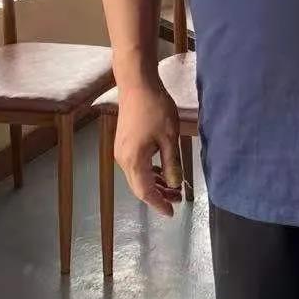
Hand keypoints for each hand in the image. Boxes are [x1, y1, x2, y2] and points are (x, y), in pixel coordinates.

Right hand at [115, 78, 183, 217]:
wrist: (137, 85)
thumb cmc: (155, 109)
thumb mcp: (169, 137)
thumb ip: (171, 163)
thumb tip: (174, 185)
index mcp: (133, 161)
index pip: (145, 191)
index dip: (158, 203)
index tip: (171, 212)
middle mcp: (123, 160)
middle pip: (139, 186)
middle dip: (158, 195)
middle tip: (177, 199)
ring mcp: (121, 151)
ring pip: (138, 176)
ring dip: (155, 182)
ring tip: (174, 187)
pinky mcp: (124, 143)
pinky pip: (137, 165)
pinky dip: (149, 171)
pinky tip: (162, 170)